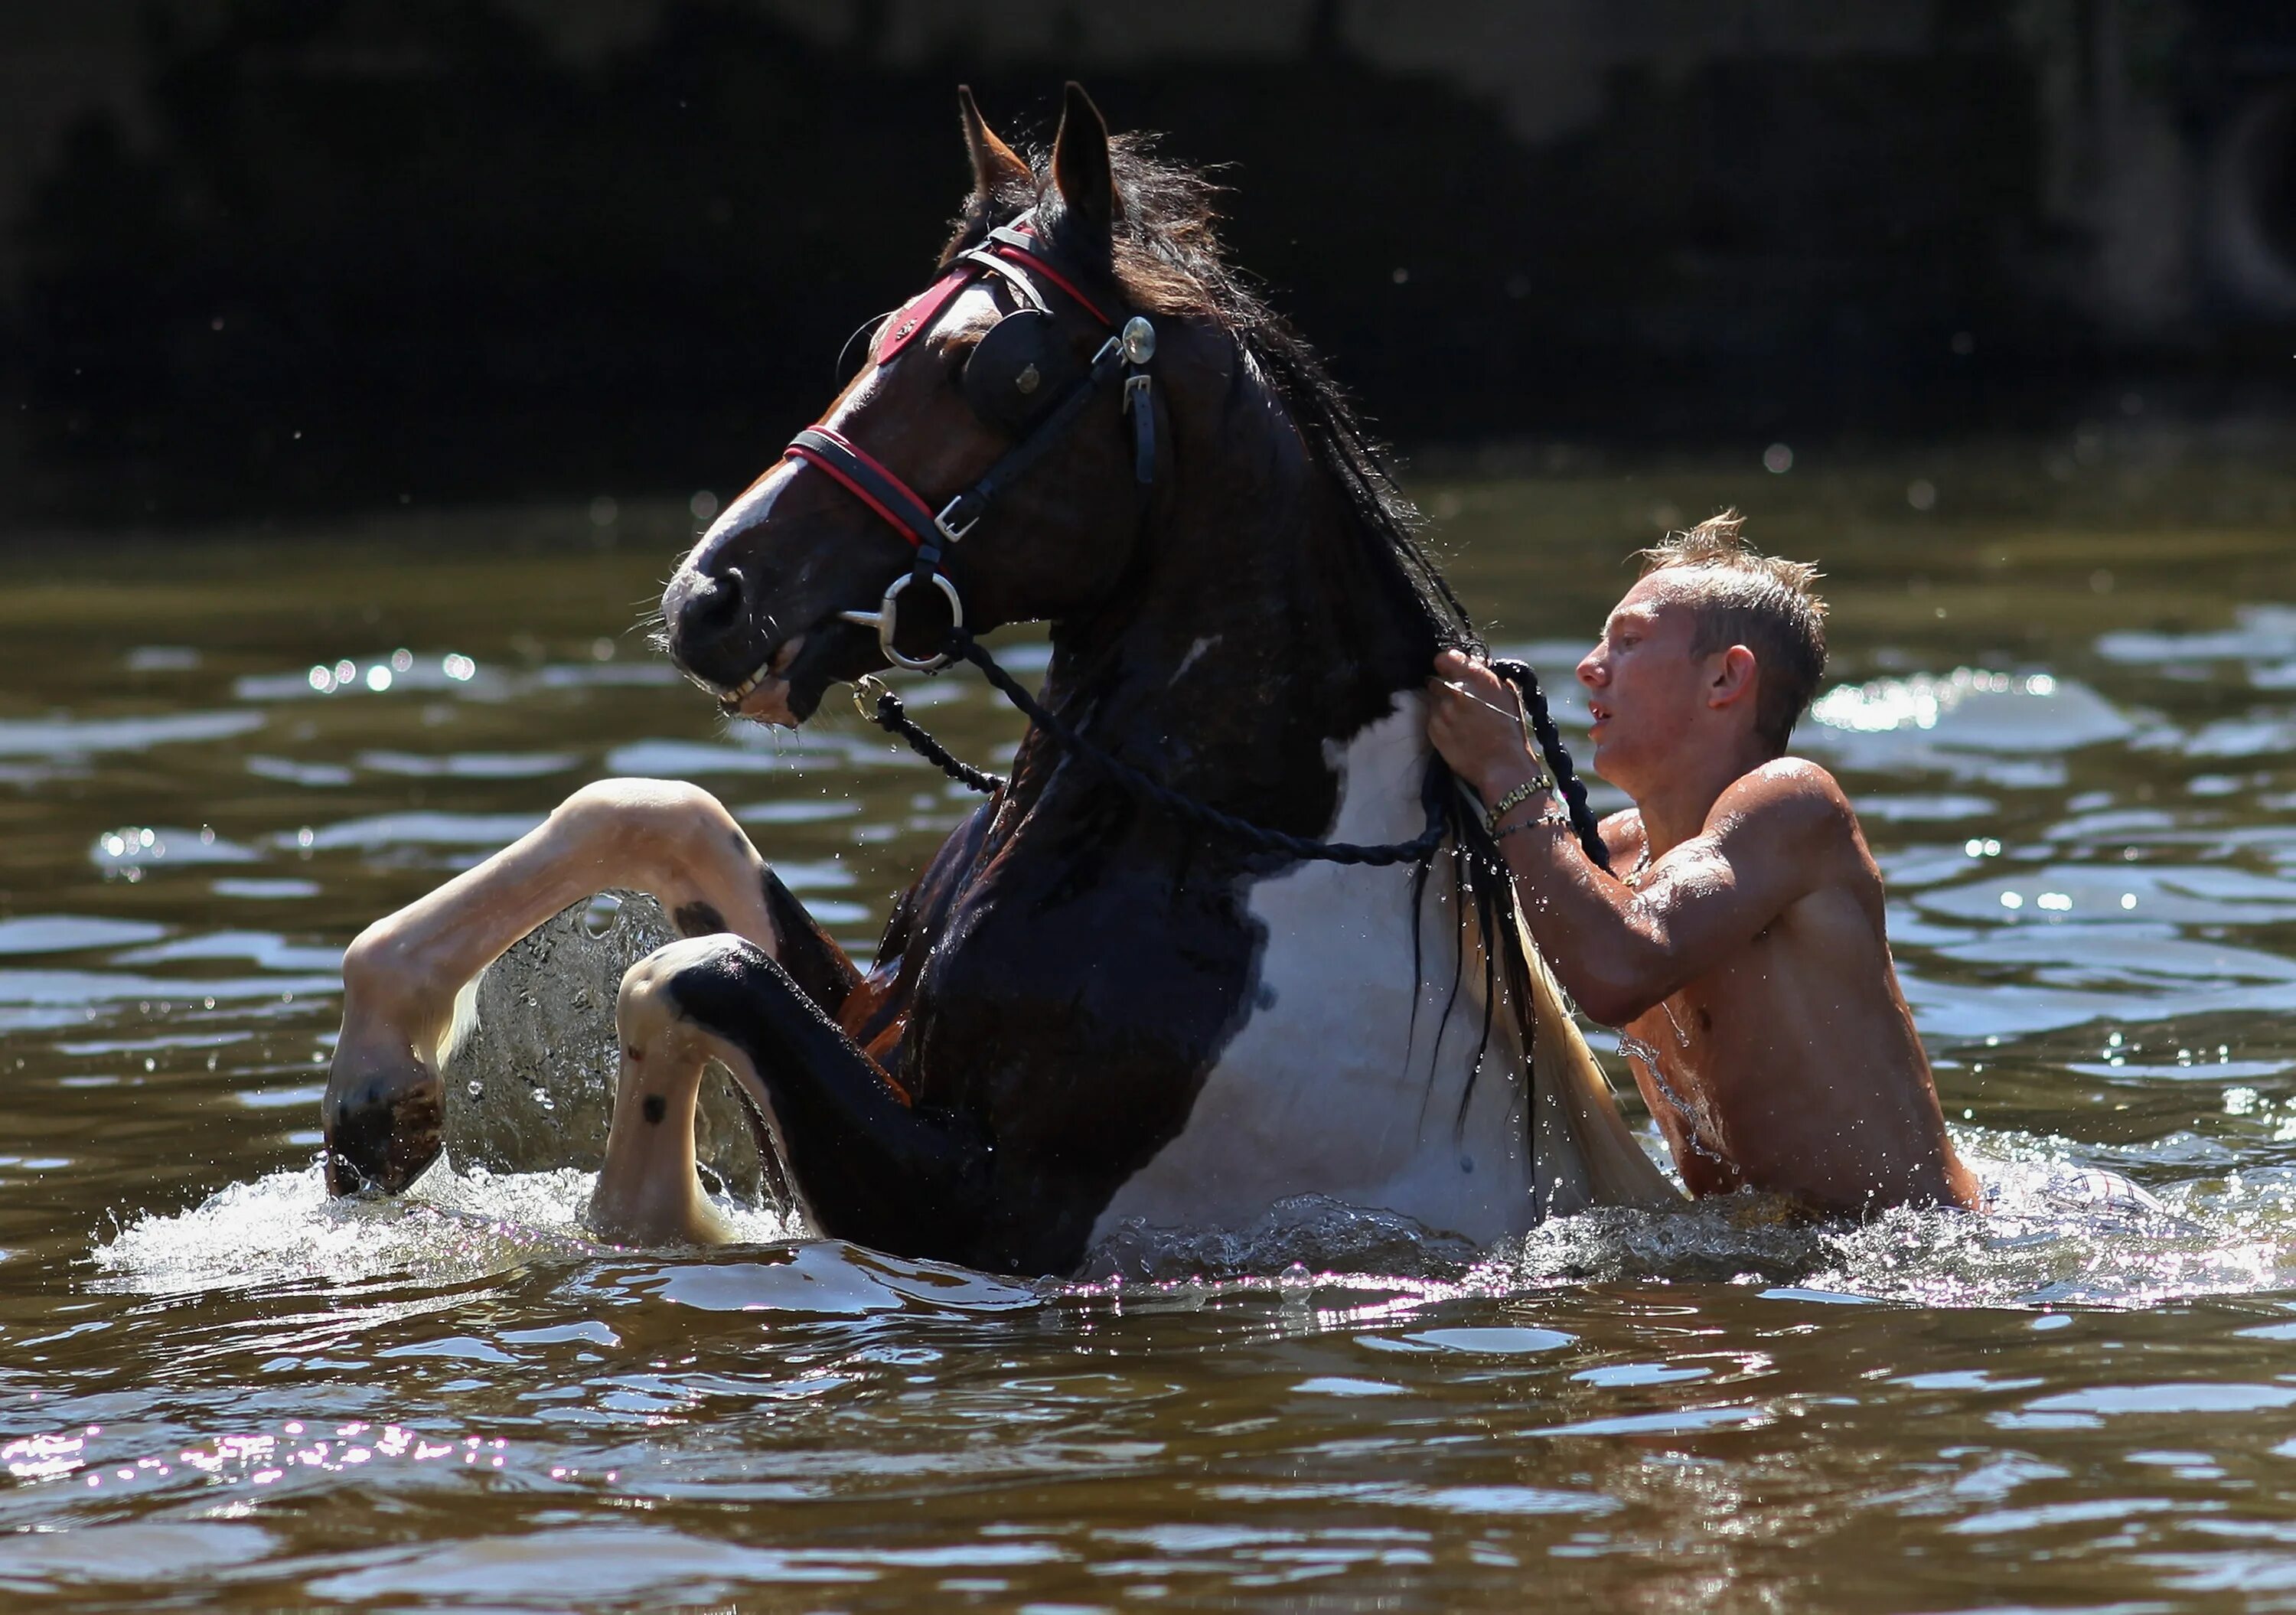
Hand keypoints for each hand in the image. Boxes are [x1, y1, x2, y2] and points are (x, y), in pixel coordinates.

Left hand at [1426, 649, 1542, 806]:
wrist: (1503, 765)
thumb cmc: (1510, 730)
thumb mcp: (1506, 694)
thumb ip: (1486, 676)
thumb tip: (1473, 665)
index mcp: (1476, 677)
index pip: (1445, 657)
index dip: (1448, 664)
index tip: (1451, 671)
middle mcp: (1455, 690)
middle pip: (1436, 679)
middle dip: (1445, 686)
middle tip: (1458, 699)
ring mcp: (1441, 710)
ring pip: (1433, 699)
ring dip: (1442, 705)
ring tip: (1460, 719)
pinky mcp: (1433, 729)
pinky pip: (1431, 718)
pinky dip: (1440, 722)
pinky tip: (1456, 732)